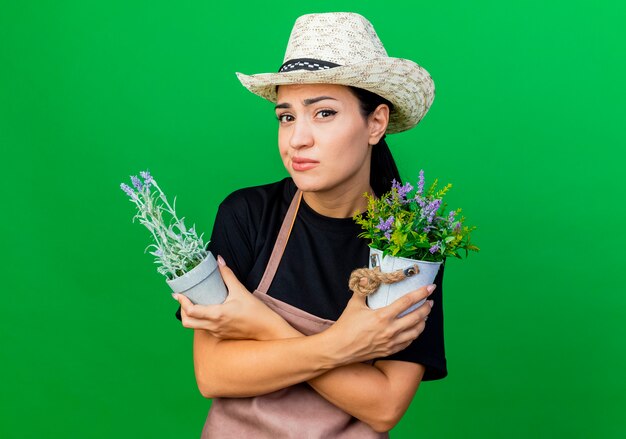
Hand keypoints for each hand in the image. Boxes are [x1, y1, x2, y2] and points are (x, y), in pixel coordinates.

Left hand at [174, 256, 288, 339]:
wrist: (267, 330)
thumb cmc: (256, 312)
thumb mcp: (241, 291)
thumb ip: (228, 275)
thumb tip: (219, 260)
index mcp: (217, 314)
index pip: (191, 311)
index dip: (182, 302)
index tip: (178, 293)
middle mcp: (214, 326)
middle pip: (187, 323)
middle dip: (182, 310)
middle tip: (182, 299)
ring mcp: (217, 332)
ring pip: (195, 327)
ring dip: (190, 316)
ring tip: (192, 303)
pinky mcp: (222, 336)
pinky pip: (205, 329)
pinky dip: (200, 320)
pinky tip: (206, 310)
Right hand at [326, 284, 435, 365]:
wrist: (338, 349)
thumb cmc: (345, 326)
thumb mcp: (353, 304)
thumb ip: (362, 289)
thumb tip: (366, 276)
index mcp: (383, 316)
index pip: (407, 301)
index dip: (421, 293)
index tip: (430, 288)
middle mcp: (390, 330)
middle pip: (417, 317)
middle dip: (426, 307)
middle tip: (430, 301)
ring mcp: (391, 342)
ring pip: (416, 331)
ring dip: (423, 322)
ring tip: (425, 315)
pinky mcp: (389, 351)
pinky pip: (408, 343)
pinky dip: (414, 335)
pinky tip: (414, 330)